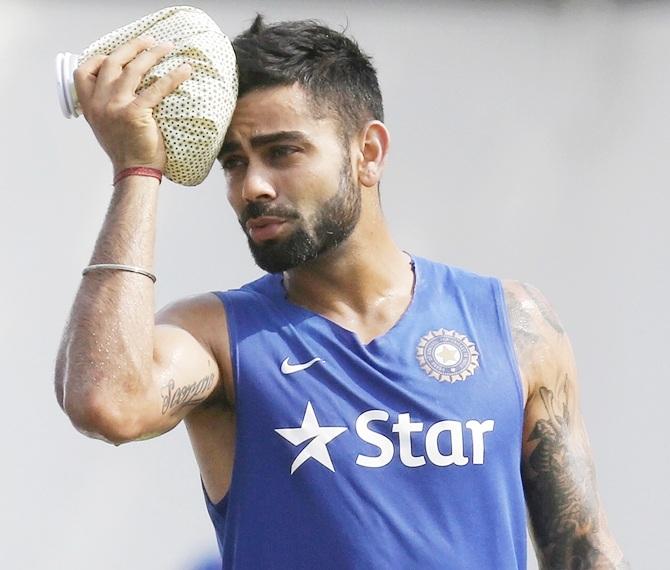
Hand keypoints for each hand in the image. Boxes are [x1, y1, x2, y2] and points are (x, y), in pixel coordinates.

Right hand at [74, 36, 191, 174]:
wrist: (134, 172)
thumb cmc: (126, 150)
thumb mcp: (106, 126)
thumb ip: (107, 105)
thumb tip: (122, 87)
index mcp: (89, 106)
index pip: (83, 71)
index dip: (100, 58)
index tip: (118, 54)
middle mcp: (99, 103)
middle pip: (112, 62)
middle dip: (132, 47)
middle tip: (150, 41)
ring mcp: (115, 107)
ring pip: (133, 69)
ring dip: (151, 54)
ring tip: (167, 47)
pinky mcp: (135, 113)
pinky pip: (156, 88)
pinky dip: (172, 77)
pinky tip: (185, 71)